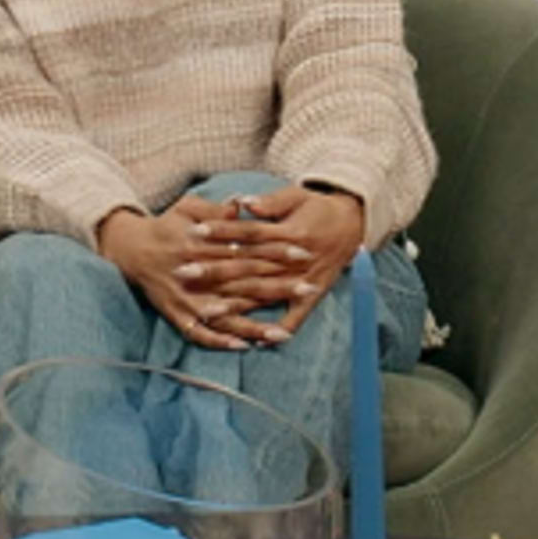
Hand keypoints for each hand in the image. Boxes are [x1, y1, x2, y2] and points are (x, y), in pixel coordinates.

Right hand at [96, 206, 288, 352]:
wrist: (130, 249)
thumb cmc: (166, 225)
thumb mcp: (188, 207)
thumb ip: (215, 209)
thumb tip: (241, 206)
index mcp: (202, 244)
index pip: (247, 249)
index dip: (277, 251)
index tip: (303, 254)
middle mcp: (196, 273)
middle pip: (244, 282)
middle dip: (278, 287)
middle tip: (309, 289)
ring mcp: (187, 298)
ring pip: (227, 314)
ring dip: (255, 325)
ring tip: (283, 333)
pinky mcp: (178, 315)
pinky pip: (200, 334)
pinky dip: (220, 341)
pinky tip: (243, 347)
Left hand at [174, 185, 362, 334]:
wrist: (354, 222)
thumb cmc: (318, 207)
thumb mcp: (296, 196)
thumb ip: (270, 202)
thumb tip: (243, 202)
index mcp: (288, 232)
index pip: (247, 232)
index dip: (220, 231)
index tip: (193, 232)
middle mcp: (293, 258)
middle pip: (248, 266)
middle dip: (214, 271)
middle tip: (183, 273)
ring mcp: (302, 279)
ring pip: (263, 294)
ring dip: (235, 305)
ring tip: (206, 312)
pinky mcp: (313, 294)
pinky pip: (295, 316)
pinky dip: (279, 330)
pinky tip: (258, 342)